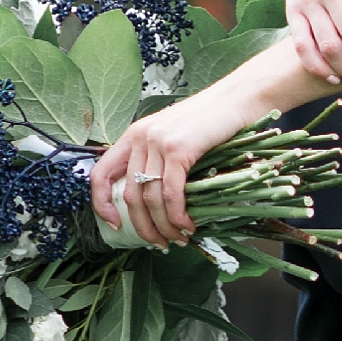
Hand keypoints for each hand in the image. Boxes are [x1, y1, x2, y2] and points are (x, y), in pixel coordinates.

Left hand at [91, 89, 237, 245]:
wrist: (240, 97)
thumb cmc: (213, 121)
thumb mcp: (175, 138)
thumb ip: (159, 161)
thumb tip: (155, 203)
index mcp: (134, 135)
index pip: (101, 173)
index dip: (101, 203)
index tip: (115, 225)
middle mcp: (140, 137)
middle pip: (130, 195)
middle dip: (144, 227)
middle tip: (160, 243)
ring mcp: (158, 142)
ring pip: (151, 199)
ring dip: (164, 226)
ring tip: (179, 239)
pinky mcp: (178, 149)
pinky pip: (171, 193)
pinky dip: (178, 215)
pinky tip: (188, 225)